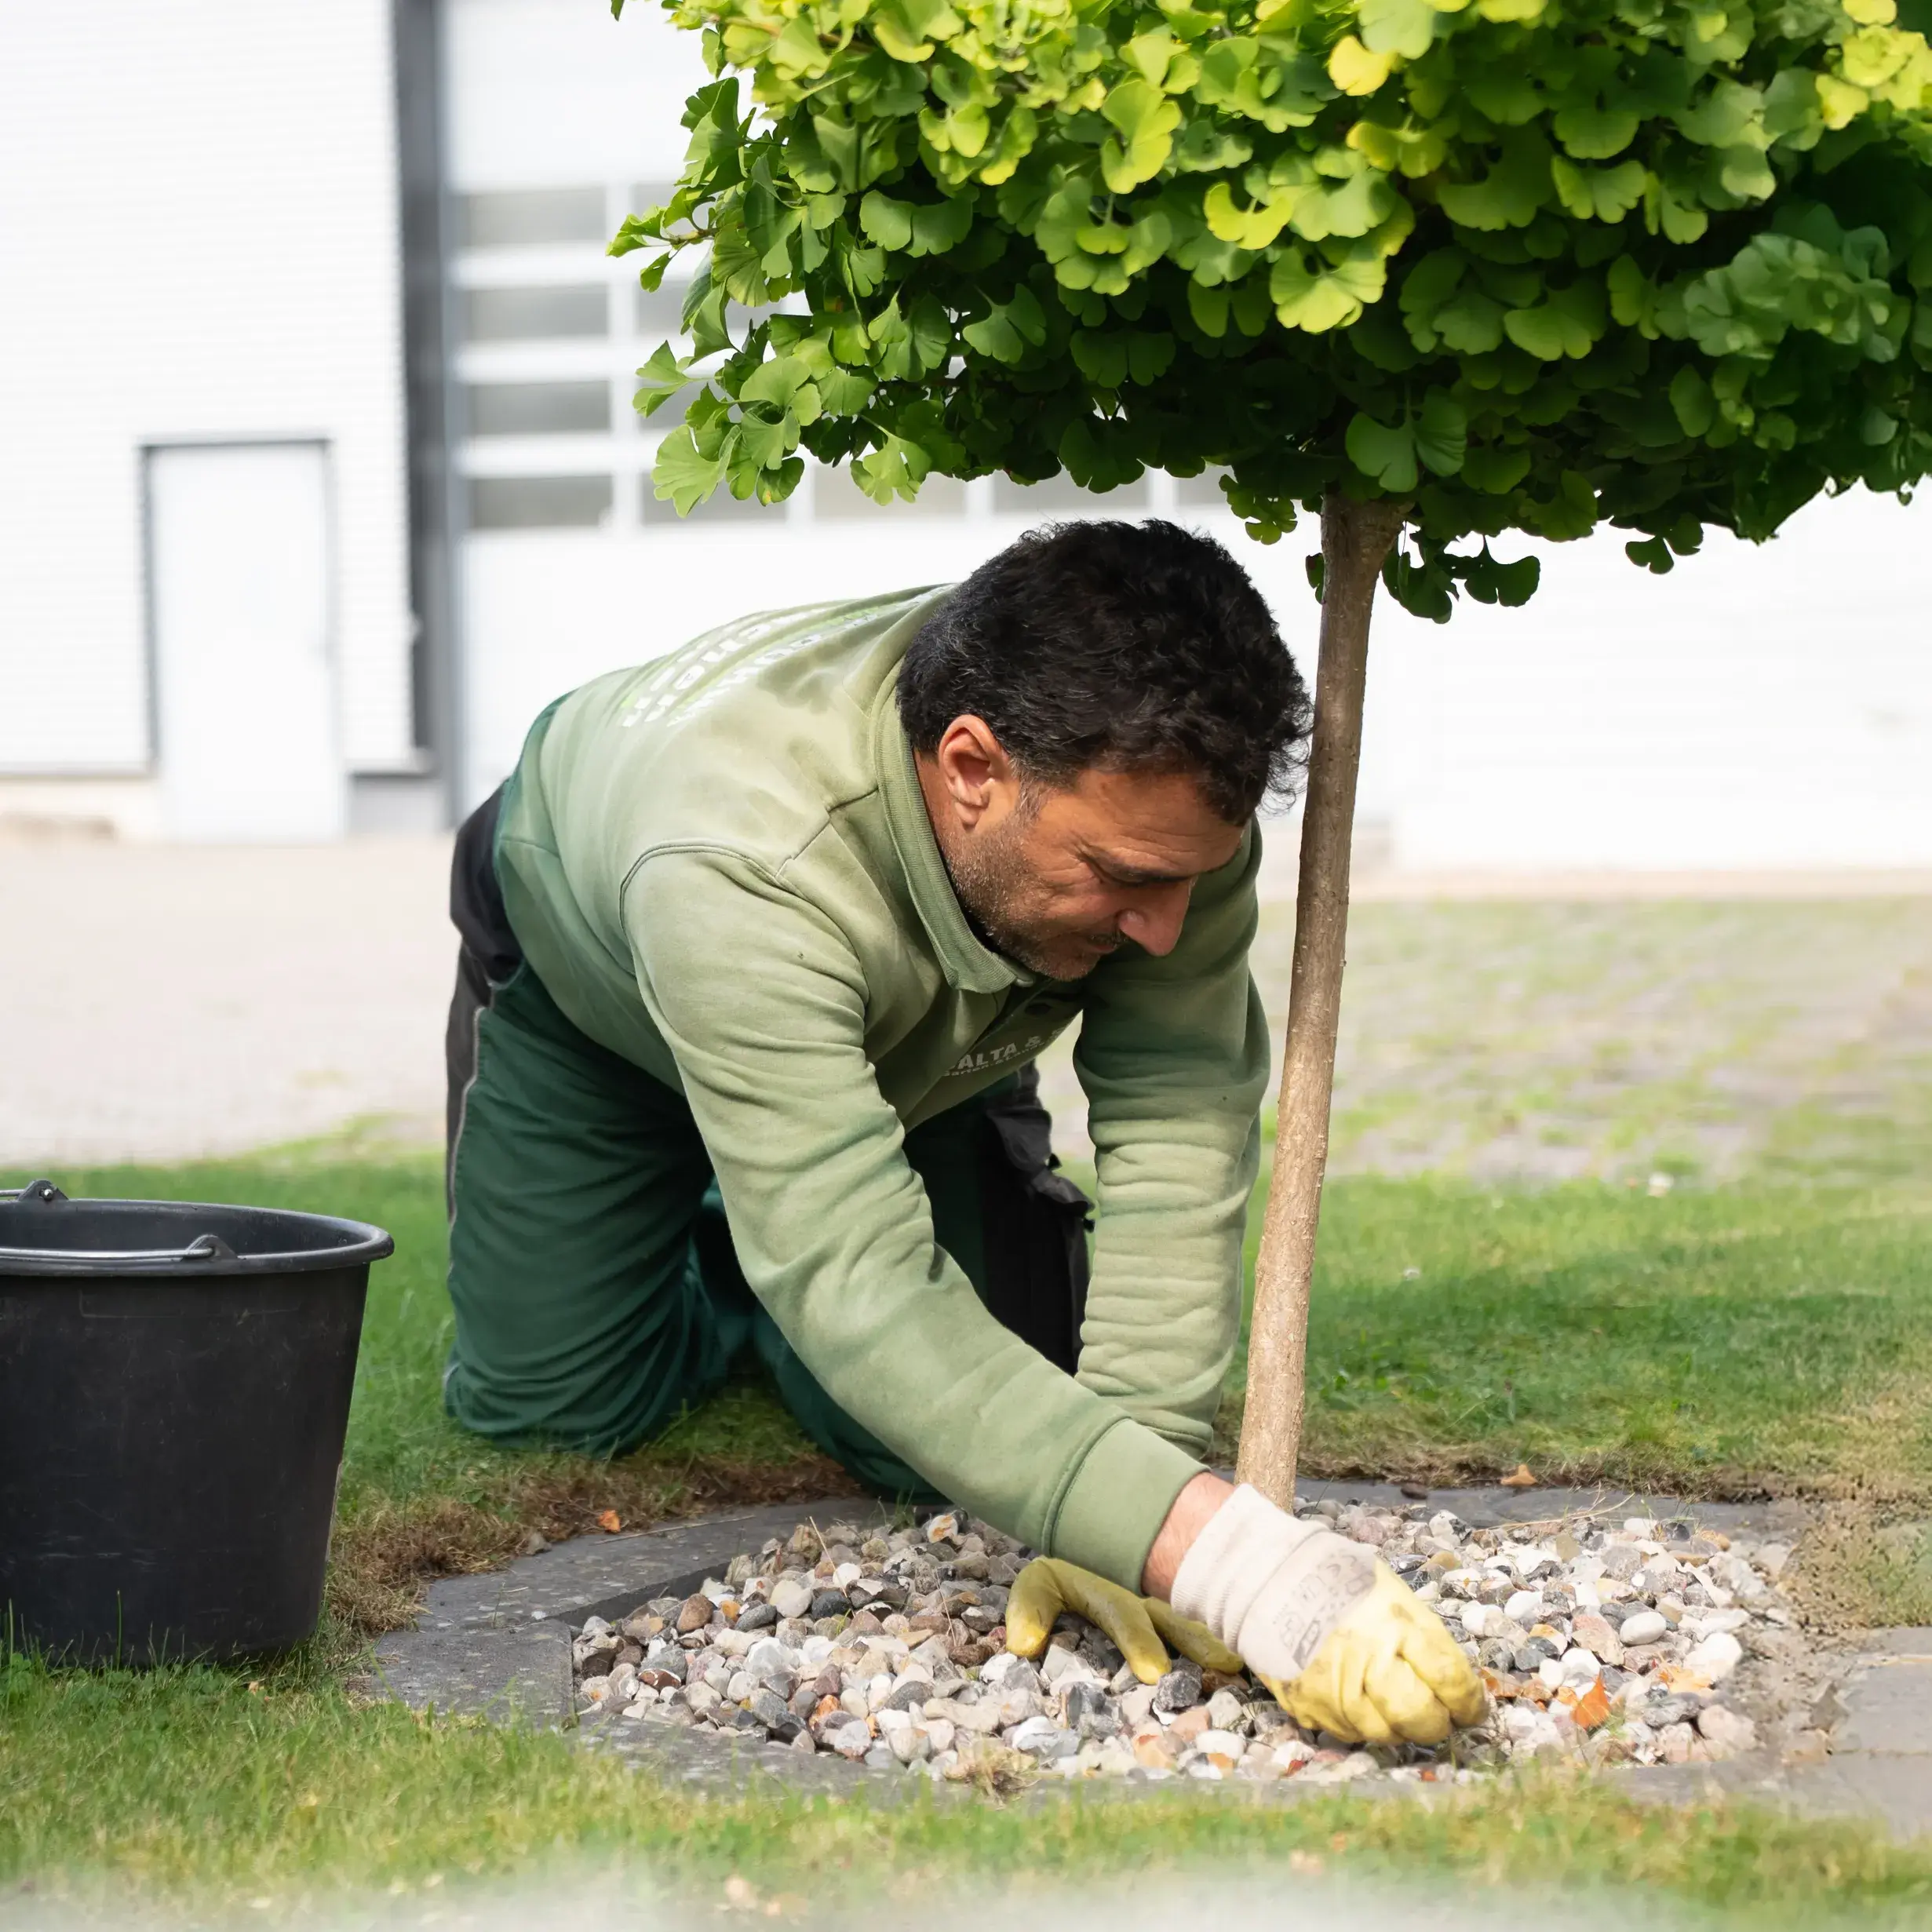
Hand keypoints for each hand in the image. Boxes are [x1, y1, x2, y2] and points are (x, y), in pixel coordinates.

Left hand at [1005, 1557, 1243, 1684]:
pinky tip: (1254, 1659)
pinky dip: (1228, 1640)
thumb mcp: (1040, 1584)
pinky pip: (1207, 1626)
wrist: (1088, 1541)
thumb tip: (1022, 1644)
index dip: (1139, 1640)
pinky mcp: (1182, 1616)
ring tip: (1245, 1665)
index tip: (1153, 1672)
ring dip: (1219, 1640)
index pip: (1124, 1614)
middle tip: (1223, 1666)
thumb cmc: (1063, 1576)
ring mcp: (1169, 1606)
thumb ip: (1029, 1610)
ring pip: (1196, 1620)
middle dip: (1197, 1640)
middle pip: (1174, 1615)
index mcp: (1109, 1590)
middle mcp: (1146, 1597)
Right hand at [1171, 1485, 1486, 1745]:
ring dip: (1402, 1729)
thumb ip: (1421, 1633)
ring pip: (1385, 1734)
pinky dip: (1363, 1726)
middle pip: (1421, 1717)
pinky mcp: (1308, 1706)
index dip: (1470, 1702)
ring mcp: (1334, 1689)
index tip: (1474, 1708)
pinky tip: (1365, 1707)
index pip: (1450, 1679)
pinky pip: (1348, 1733)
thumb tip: (1455, 1678)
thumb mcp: (1388, 1589)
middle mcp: (1367, 1661)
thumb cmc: (1333, 1576)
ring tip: (1403, 1713)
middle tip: (1443, 1717)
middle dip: (1439, 1723)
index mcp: (1394, 1624)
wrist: (1263, 1577)